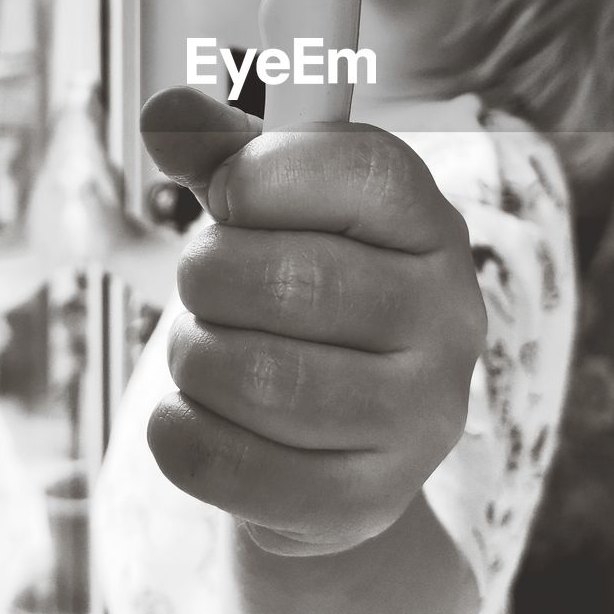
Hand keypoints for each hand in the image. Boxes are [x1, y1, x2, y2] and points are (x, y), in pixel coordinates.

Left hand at [141, 87, 486, 556]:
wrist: (333, 435)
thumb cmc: (296, 292)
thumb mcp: (270, 209)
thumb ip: (220, 151)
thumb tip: (164, 113)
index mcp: (429, 225)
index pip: (364, 172)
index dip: (266, 173)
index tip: (226, 192)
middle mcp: (449, 318)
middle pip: (295, 278)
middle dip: (208, 274)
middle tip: (203, 282)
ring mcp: (419, 418)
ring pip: (257, 376)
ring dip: (192, 354)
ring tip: (203, 348)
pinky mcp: (368, 500)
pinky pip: (230, 463)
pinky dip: (179, 431)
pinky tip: (192, 412)